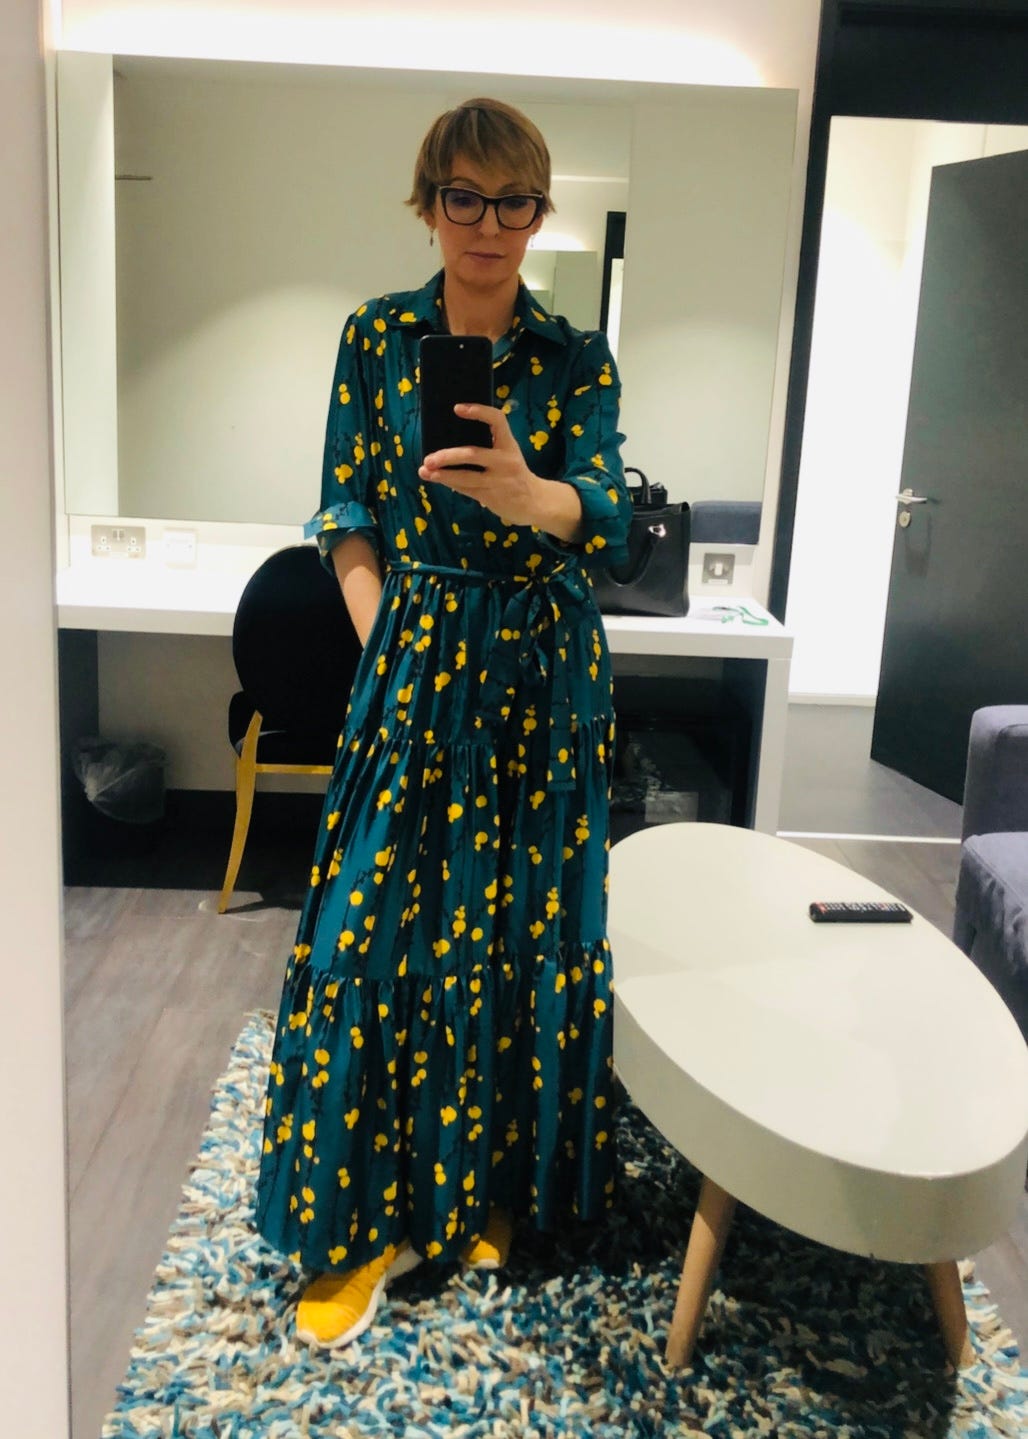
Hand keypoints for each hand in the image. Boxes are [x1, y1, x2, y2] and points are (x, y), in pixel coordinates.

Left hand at [418, 403, 542, 526]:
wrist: (534, 501)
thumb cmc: (514, 473)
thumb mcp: (509, 454)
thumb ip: (489, 445)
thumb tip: (451, 439)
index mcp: (509, 444)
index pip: (497, 420)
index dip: (478, 411)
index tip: (457, 408)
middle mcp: (505, 461)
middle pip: (472, 454)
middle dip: (447, 456)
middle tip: (429, 458)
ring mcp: (498, 480)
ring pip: (465, 477)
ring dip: (443, 474)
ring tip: (425, 470)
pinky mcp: (491, 496)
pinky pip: (466, 489)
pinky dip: (450, 483)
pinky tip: (436, 479)